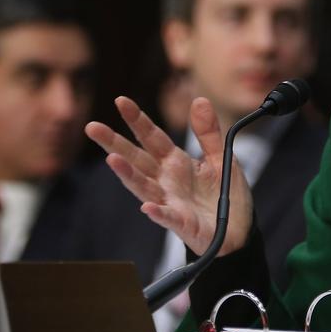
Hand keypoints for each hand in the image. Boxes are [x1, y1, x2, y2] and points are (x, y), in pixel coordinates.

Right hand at [83, 96, 252, 255]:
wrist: (239, 232)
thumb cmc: (224, 195)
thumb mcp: (221, 157)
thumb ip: (209, 132)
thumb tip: (200, 99)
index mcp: (174, 162)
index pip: (151, 137)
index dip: (136, 119)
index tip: (120, 100)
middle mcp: (166, 180)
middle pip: (136, 158)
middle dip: (114, 143)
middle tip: (92, 127)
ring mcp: (170, 202)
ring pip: (143, 186)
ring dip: (127, 174)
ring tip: (111, 159)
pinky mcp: (182, 224)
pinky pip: (168, 217)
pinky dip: (157, 212)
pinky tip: (147, 206)